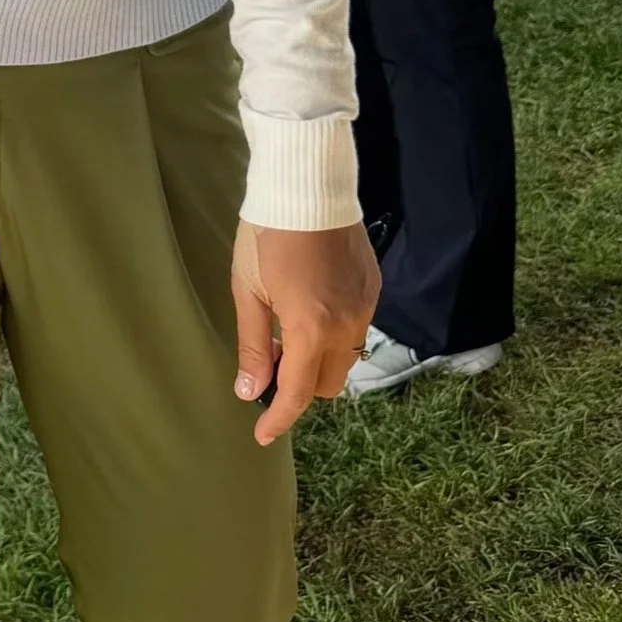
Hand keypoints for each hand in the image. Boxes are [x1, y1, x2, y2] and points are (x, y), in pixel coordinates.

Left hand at [231, 221, 379, 445]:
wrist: (308, 186)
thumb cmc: (267, 235)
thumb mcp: (247, 289)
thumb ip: (252, 344)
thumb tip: (250, 391)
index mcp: (310, 329)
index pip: (297, 393)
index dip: (278, 419)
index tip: (262, 435)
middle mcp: (347, 326)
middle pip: (326, 384)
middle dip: (299, 387)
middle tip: (268, 362)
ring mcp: (366, 308)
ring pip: (345, 359)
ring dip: (317, 362)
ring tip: (285, 334)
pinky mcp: (374, 290)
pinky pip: (356, 331)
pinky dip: (333, 336)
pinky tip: (308, 310)